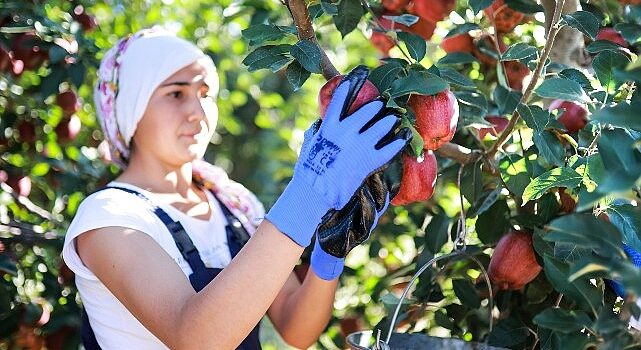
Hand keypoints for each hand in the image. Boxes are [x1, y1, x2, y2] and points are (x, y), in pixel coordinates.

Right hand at [265, 66, 410, 247]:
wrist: (317, 193)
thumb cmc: (309, 172)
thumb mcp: (309, 147)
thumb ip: (317, 133)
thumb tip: (319, 126)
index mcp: (330, 126)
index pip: (339, 100)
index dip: (348, 87)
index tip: (353, 79)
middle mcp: (347, 132)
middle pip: (367, 111)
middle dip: (376, 106)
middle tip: (382, 103)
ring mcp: (360, 146)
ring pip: (382, 126)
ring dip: (389, 121)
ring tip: (394, 118)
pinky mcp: (370, 160)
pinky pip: (390, 149)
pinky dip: (399, 142)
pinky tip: (405, 137)